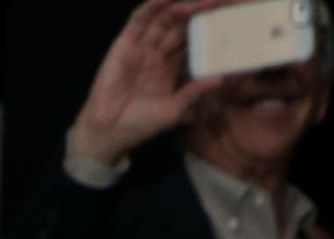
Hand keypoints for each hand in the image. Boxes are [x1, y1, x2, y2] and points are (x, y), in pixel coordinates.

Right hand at [69, 0, 219, 170]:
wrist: (110, 131)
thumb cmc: (141, 124)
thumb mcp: (174, 110)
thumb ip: (194, 92)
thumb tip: (219, 79)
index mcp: (170, 66)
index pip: (189, 39)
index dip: (204, 27)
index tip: (223, 17)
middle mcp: (156, 52)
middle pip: (178, 24)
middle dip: (195, 11)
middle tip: (216, 1)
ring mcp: (140, 46)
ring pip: (161, 18)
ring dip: (177, 6)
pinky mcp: (124, 44)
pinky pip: (138, 20)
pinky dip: (151, 7)